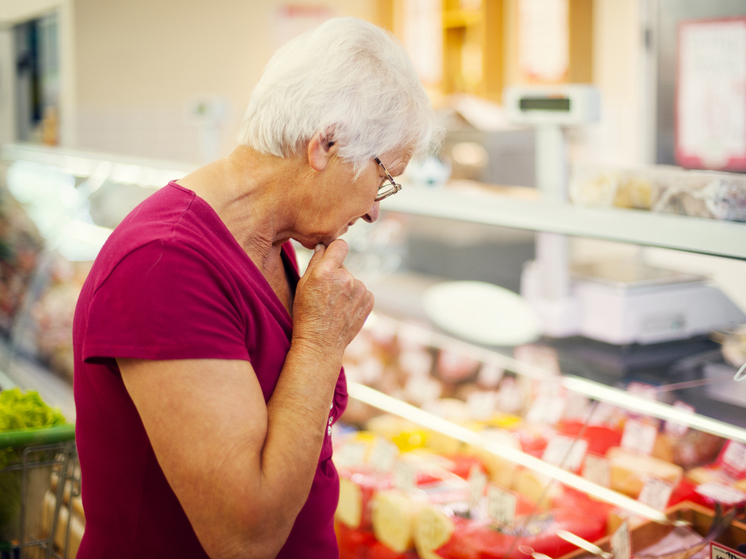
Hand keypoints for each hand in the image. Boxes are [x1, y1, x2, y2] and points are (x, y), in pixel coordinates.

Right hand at [292, 240, 373, 359]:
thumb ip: (315, 262)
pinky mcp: (369, 300)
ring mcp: (360, 289)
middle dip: (336, 274)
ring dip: (346, 288)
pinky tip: (344, 310)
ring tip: (334, 306)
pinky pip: (362, 292)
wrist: (321, 343)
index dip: (335, 249)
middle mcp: (345, 277)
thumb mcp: (303, 285)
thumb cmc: (307, 314)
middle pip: (343, 266)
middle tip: (326, 294)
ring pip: (352, 280)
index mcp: (326, 271)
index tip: (332, 255)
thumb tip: (323, 246)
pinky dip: (355, 298)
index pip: (339, 245)